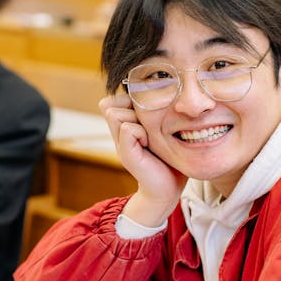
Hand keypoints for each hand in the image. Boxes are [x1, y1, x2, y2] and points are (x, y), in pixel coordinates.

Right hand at [99, 91, 184, 223]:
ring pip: (116, 113)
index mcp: (125, 127)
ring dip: (136, 118)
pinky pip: (127, 128)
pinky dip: (141, 131)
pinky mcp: (126, 155)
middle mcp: (118, 135)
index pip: (113, 100)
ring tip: (149, 134)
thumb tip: (162, 90)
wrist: (168, 190)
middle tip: (149, 124)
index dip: (128, 100)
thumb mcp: (162, 132)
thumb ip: (156, 115)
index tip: (147, 112)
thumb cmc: (170, 160)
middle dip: (131, 107)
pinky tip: (150, 142)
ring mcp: (120, 145)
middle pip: (111, 104)